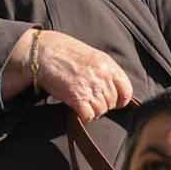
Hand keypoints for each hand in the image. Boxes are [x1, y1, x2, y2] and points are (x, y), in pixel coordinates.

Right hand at [1, 26, 132, 122]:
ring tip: (83, 104)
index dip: (120, 100)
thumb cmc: (66, 53)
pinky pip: (89, 116)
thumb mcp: (93, 56)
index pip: (126, 91)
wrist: (44, 52)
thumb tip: (113, 88)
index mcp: (109, 65)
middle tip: (90, 101)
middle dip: (102, 105)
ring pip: (101, 111)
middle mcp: (103, 77)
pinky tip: (78, 109)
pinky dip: (84, 116)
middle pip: (112, 103)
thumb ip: (106, 71)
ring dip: (93, 111)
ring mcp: (91, 88)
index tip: (113, 102)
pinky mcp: (77, 98)